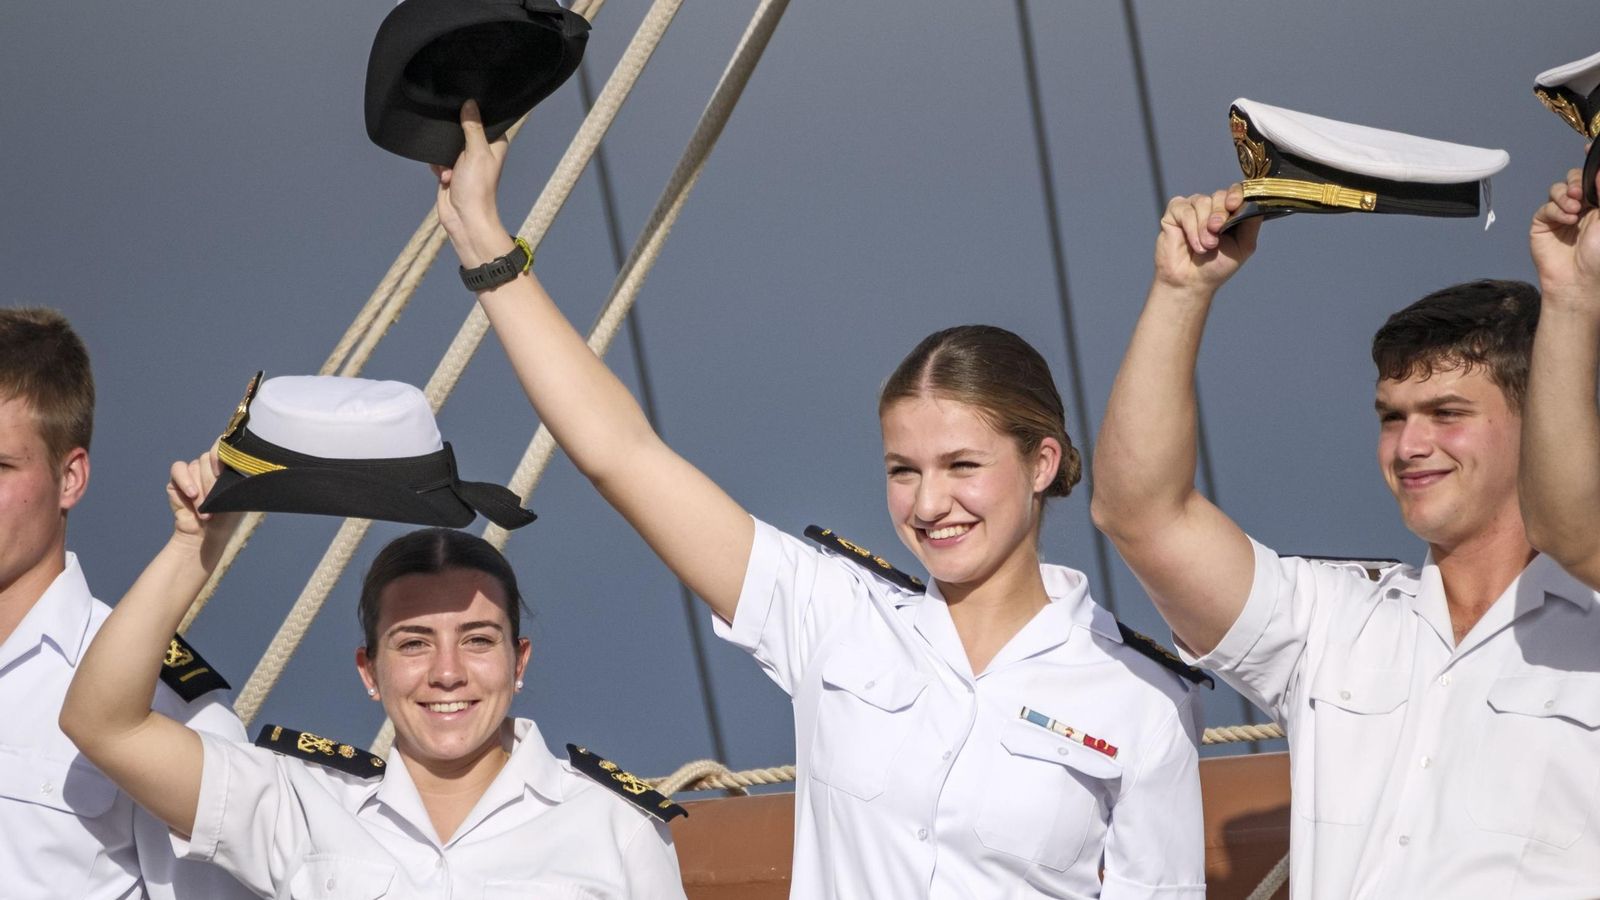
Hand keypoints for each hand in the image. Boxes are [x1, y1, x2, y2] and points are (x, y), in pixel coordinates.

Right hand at [166, 450, 240, 565]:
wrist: (207, 534)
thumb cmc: (227, 517)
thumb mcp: (238, 497)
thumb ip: (239, 479)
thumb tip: (246, 465)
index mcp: (227, 466)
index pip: (224, 446)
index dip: (221, 454)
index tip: (221, 472)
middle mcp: (210, 465)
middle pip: (208, 458)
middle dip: (211, 482)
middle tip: (214, 502)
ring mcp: (194, 470)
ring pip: (196, 466)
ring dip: (200, 490)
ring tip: (204, 509)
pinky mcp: (177, 479)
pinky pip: (179, 469)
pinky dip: (185, 481)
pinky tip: (192, 494)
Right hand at [433, 100, 514, 267]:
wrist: (463, 218)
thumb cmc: (477, 188)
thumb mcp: (476, 152)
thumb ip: (473, 127)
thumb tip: (470, 103)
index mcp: (494, 143)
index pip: (484, 118)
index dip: (473, 113)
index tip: (461, 110)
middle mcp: (480, 150)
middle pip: (461, 128)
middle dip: (451, 137)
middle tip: (452, 147)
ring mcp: (464, 160)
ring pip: (446, 143)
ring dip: (442, 155)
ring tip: (450, 169)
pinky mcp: (450, 169)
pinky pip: (437, 157)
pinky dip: (437, 166)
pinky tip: (444, 177)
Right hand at [1153, 185, 1259, 295]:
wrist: (1191, 282)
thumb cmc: (1217, 266)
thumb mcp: (1243, 245)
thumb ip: (1251, 222)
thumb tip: (1257, 202)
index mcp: (1229, 212)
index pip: (1236, 192)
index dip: (1235, 194)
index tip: (1233, 205)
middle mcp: (1211, 207)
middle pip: (1219, 195)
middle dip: (1219, 213)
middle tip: (1216, 231)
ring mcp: (1192, 208)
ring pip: (1201, 201)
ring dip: (1204, 226)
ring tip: (1206, 246)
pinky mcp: (1174, 213)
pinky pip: (1184, 210)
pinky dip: (1191, 227)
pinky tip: (1195, 244)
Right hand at [1529, 162, 1599, 306]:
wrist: (1579, 283)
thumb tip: (1598, 170)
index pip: (1594, 179)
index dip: (1592, 164)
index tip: (1589, 147)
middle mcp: (1582, 208)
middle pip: (1575, 179)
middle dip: (1576, 181)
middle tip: (1580, 193)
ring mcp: (1561, 216)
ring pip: (1558, 190)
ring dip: (1565, 195)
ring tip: (1574, 210)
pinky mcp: (1543, 224)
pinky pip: (1546, 206)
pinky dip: (1555, 210)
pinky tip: (1566, 220)